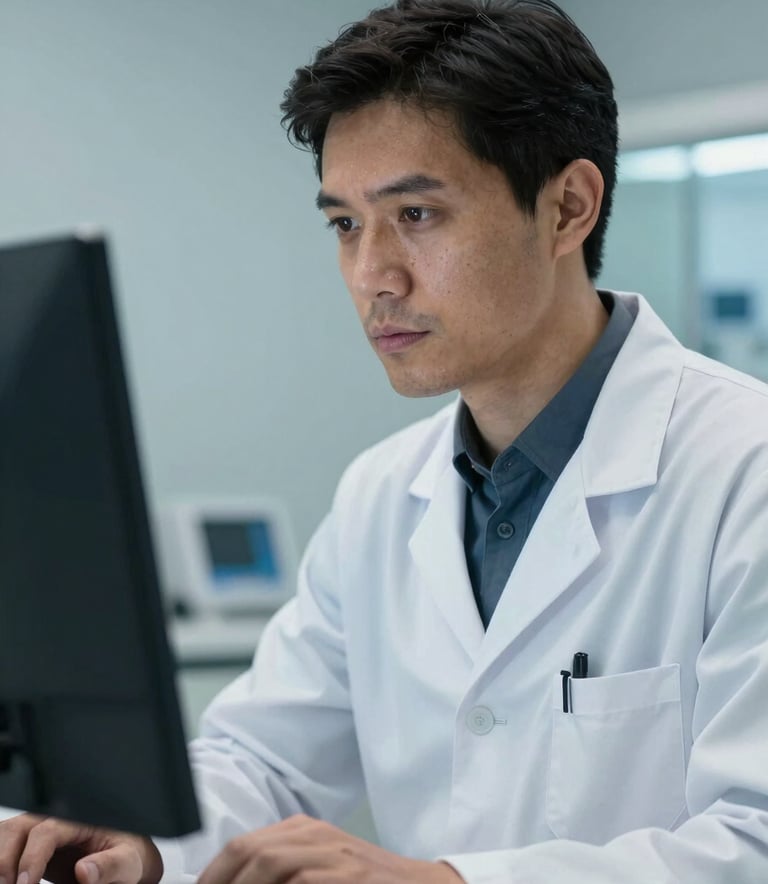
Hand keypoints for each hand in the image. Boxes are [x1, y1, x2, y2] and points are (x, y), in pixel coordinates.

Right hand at [0, 814, 162, 883]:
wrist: (123, 862)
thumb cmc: (127, 856)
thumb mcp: (127, 862)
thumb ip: (110, 865)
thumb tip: (85, 871)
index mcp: (80, 819)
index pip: (46, 831)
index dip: (31, 858)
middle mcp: (57, 821)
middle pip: (18, 828)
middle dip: (5, 857)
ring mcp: (42, 833)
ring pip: (8, 834)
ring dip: (0, 859)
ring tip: (3, 883)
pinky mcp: (33, 849)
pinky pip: (9, 847)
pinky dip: (2, 861)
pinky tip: (6, 879)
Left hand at [198, 814, 463, 883]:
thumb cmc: (367, 883)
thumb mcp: (323, 865)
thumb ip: (284, 870)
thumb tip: (232, 882)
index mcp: (304, 831)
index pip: (243, 845)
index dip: (214, 875)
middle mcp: (317, 836)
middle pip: (251, 851)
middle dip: (222, 882)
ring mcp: (336, 857)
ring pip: (273, 864)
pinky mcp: (352, 879)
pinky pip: (303, 882)